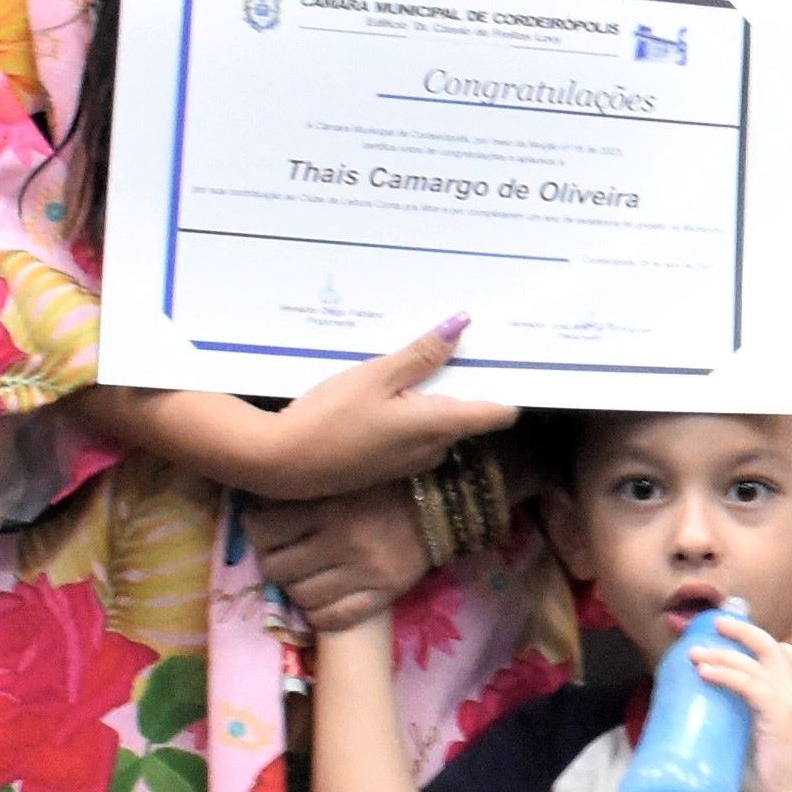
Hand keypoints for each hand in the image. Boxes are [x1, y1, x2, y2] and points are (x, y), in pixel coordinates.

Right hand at [220, 323, 518, 501]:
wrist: (282, 463)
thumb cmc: (330, 416)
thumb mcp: (376, 376)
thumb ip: (421, 355)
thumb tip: (461, 325)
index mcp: (439, 426)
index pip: (496, 414)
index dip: (508, 388)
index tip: (509, 360)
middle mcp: (434, 449)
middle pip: (466, 415)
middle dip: (461, 383)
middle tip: (453, 343)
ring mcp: (411, 462)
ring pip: (438, 424)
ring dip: (431, 397)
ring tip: (414, 361)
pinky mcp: (389, 467)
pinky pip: (414, 435)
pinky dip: (410, 413)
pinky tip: (387, 393)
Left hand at [245, 488, 429, 633]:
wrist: (443, 508)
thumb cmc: (385, 487)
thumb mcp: (342, 478)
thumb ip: (304, 490)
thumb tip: (257, 504)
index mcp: (331, 506)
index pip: (265, 530)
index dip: (257, 530)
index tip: (263, 527)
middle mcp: (344, 541)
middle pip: (277, 568)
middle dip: (273, 562)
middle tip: (283, 554)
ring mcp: (364, 573)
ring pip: (301, 596)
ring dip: (295, 588)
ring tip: (304, 576)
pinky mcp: (382, 595)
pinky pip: (333, 619)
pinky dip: (318, 613)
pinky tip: (321, 599)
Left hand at [701, 616, 791, 791]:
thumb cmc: (768, 782)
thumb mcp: (748, 744)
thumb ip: (729, 727)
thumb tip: (684, 722)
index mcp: (790, 698)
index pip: (783, 656)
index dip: (754, 641)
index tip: (723, 636)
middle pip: (770, 646)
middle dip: (739, 631)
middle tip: (710, 627)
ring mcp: (790, 703)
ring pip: (756, 661)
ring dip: (722, 653)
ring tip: (694, 652)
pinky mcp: (781, 715)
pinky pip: (751, 685)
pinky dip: (726, 675)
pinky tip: (705, 672)